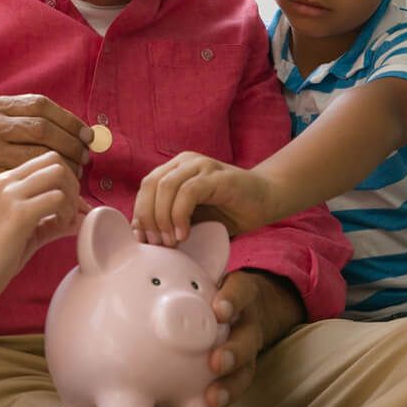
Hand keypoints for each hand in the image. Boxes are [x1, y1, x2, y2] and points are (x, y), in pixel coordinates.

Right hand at [0, 95, 91, 202]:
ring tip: (77, 170)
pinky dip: (52, 178)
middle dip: (70, 142)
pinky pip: (31, 175)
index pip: (40, 104)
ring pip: (39, 153)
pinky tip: (61, 182)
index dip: (69, 119)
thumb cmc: (3, 154)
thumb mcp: (13, 130)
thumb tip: (87, 133)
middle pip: (42, 128)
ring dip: (66, 162)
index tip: (87, 135)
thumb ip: (42, 123)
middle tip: (85, 156)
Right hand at [0, 150, 84, 304]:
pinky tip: (58, 228)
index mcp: (6, 182)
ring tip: (63, 222)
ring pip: (59, 174)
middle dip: (73, 186)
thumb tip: (83, 218)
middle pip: (56, 162)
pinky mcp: (18, 214)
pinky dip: (66, 212)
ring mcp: (11, 195)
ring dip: (71, 197)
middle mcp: (7, 182)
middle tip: (70, 214)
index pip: (47, 161)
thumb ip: (52, 222)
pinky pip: (56, 198)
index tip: (71, 208)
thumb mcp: (27, 233)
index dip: (67, 181)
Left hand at [133, 152, 276, 243]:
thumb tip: (140, 235)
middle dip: (148, 217)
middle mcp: (185, 162)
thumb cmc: (227, 212)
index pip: (145, 187)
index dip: (140, 214)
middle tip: (156, 243)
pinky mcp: (217, 176)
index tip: (144, 240)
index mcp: (174, 169)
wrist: (266, 201)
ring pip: (166, 187)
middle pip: (151, 185)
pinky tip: (185, 234)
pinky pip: (188, 192)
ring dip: (163, 218)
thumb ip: (167, 220)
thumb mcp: (190, 218)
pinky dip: (180, 215)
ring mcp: (201, 166)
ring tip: (171, 241)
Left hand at [203, 270, 302, 406]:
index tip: (220, 311)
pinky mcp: (249, 361)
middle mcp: (250, 320)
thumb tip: (158, 252)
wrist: (265, 299)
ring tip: (214, 398)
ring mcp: (252, 343)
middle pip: (246, 337)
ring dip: (231, 382)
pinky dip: (229, 393)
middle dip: (233, 351)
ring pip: (248, 364)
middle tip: (217, 363)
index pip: (240, 291)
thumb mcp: (221, 276)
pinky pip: (243, 379)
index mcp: (242, 292)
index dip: (231, 300)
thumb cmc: (227, 289)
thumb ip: (200, 273)